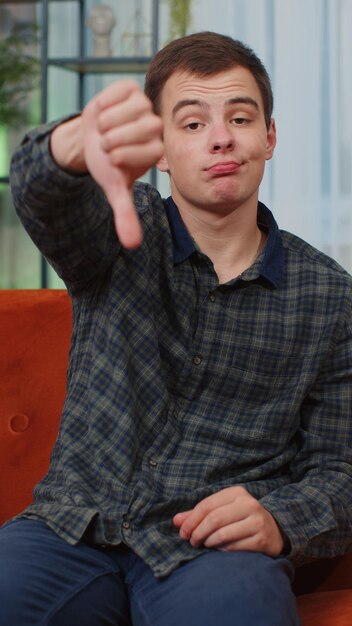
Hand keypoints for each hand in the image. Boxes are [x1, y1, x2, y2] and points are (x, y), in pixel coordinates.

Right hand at [81, 80, 162, 248]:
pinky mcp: (130, 89)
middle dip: (113, 140)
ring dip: (106, 123)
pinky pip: (116, 94)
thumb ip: (126, 215)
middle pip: (139, 129)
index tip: (113, 158)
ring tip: (104, 130)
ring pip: (125, 112)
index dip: (122, 155)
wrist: (90, 138)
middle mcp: (156, 126)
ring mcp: (144, 105)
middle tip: (106, 144)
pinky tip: (103, 112)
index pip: (148, 149)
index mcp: (157, 149)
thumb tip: (132, 245)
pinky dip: (103, 104)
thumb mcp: (114, 189)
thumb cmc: (106, 164)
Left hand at [173, 486, 283, 556]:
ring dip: (207, 542)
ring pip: (223, 534)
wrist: (274, 531)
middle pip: (214, 519)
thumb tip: (175, 520)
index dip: (191, 520)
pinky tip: (217, 550)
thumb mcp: (222, 510)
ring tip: (202, 545)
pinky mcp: (261, 540)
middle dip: (197, 532)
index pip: (207, 505)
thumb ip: (198, 514)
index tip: (182, 532)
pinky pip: (233, 547)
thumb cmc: (240, 519)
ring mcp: (257, 522)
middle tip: (191, 541)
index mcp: (237, 493)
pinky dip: (221, 550)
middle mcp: (249, 504)